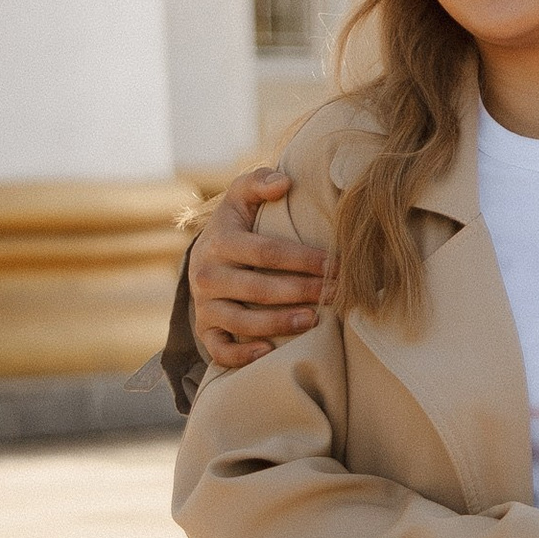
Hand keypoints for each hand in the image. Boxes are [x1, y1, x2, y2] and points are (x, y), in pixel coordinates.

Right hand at [188, 170, 328, 371]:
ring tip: (313, 321)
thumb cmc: (234, 225)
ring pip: (241, 321)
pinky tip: (270, 351)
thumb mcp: (240, 197)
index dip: (304, 260)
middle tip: (335, 295)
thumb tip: (284, 182)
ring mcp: (204, 306)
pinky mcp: (205, 330)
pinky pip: (219, 350)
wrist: (202, 258)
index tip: (336, 265)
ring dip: (279, 324)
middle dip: (301, 292)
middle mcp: (206, 275)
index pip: (267, 252)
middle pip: (258, 288)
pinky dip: (242, 355)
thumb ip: (258, 182)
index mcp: (219, 241)